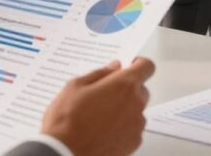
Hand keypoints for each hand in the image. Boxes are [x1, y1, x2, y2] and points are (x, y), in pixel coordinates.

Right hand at [41, 57, 155, 155]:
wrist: (64, 154)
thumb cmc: (67, 120)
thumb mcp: (75, 87)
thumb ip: (100, 74)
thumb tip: (114, 67)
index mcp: (123, 85)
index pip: (146, 66)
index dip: (138, 64)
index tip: (128, 67)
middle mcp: (135, 104)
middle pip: (141, 89)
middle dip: (127, 89)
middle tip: (105, 94)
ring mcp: (136, 125)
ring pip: (136, 110)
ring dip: (125, 108)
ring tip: (100, 116)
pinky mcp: (133, 143)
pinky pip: (133, 128)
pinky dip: (123, 127)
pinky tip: (103, 130)